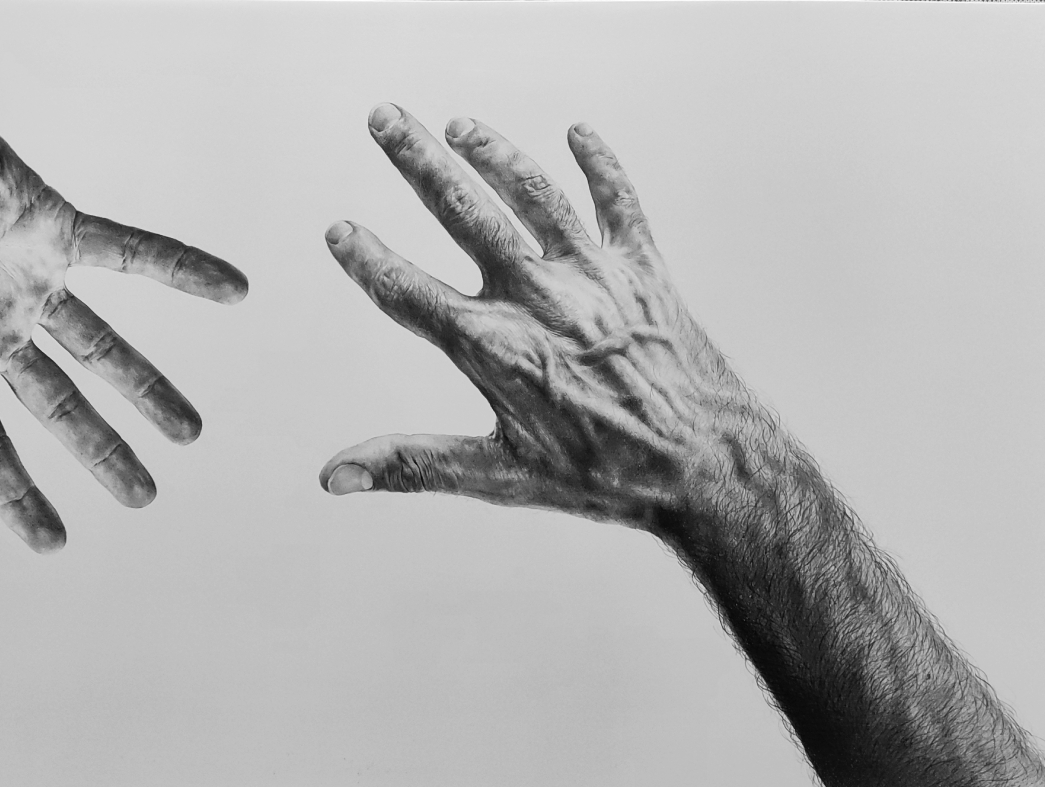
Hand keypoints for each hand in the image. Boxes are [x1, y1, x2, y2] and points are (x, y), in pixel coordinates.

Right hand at [0, 82, 246, 550]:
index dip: (16, 492)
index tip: (54, 541)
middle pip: (59, 404)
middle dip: (101, 450)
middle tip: (144, 495)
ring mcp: (31, 282)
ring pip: (102, 346)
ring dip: (147, 386)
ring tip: (191, 432)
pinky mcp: (57, 227)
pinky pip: (130, 253)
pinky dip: (181, 269)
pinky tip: (234, 291)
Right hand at [318, 105, 751, 530]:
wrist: (708, 465)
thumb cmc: (607, 475)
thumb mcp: (500, 475)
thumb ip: (413, 464)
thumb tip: (336, 476)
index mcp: (494, 347)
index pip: (409, 292)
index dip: (366, 259)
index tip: (338, 228)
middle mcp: (538, 298)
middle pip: (464, 213)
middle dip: (418, 160)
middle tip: (383, 118)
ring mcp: (592, 276)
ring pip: (533, 193)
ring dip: (493, 152)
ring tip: (460, 125)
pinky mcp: (642, 270)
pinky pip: (618, 202)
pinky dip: (599, 164)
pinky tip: (579, 134)